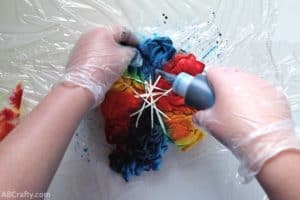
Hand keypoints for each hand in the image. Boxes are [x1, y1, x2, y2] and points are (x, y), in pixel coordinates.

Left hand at [60, 26, 137, 105]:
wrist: (83, 86)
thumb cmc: (105, 68)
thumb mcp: (125, 58)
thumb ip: (133, 52)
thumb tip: (134, 53)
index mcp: (102, 31)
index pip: (123, 31)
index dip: (134, 39)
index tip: (140, 48)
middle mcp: (90, 35)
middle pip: (111, 38)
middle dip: (123, 46)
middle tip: (132, 56)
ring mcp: (82, 46)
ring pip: (103, 47)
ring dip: (113, 54)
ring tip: (121, 64)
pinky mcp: (78, 58)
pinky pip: (95, 55)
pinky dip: (104, 59)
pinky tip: (109, 69)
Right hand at [193, 67, 299, 181]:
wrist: (265, 143)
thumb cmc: (237, 131)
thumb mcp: (209, 124)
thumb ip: (200, 115)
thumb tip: (199, 116)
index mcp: (225, 80)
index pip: (211, 72)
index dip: (206, 83)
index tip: (206, 94)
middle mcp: (244, 77)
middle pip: (229, 74)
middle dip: (223, 86)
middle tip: (220, 103)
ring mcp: (262, 84)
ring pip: (246, 81)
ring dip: (240, 91)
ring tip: (238, 110)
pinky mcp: (276, 93)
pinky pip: (262, 91)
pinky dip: (256, 98)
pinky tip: (254, 113)